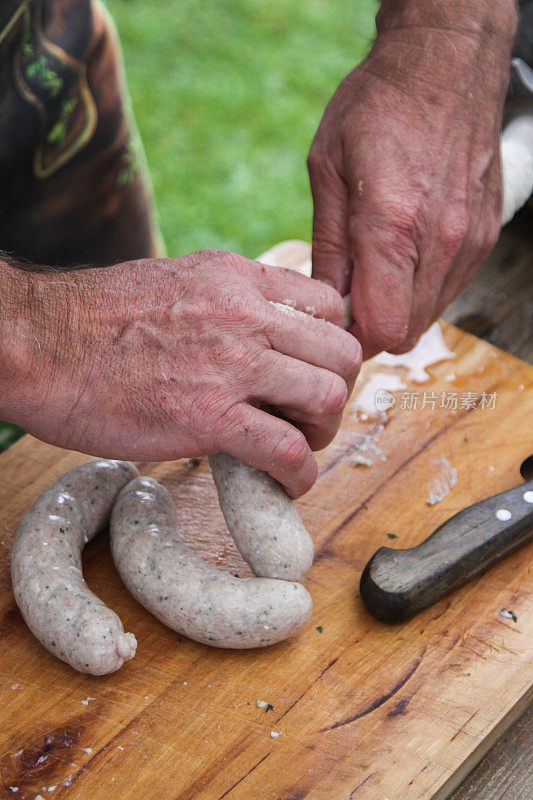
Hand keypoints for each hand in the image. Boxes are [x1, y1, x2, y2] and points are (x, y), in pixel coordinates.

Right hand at [4, 250, 360, 496]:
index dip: (331, 346)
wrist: (40, 344)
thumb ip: (226, 302)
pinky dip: (298, 475)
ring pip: (327, 398)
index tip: (314, 372)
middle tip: (307, 416)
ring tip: (295, 449)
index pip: (328, 305)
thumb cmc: (95, 321)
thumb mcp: (176, 282)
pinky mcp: (210, 417)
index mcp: (237, 278)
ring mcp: (231, 365)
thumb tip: (255, 332)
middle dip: (335, 391)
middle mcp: (245, 315)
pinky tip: (284, 482)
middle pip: (341, 354)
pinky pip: (287, 450)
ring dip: (321, 434)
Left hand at [308, 1, 516, 357]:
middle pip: (406, 331)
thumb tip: (326, 300)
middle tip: (350, 296)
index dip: (353, 337)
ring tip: (375, 268)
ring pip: (430, 314)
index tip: (335, 323)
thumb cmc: (378, 107)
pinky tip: (405, 252)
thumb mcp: (328, 170)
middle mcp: (440, 240)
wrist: (445, 63)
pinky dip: (423, 286)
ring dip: (399, 307)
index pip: (381, 327)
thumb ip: (328, 247)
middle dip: (373, 326)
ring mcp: (469, 240)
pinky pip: (450, 287)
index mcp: (392, 224)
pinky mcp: (484, 235)